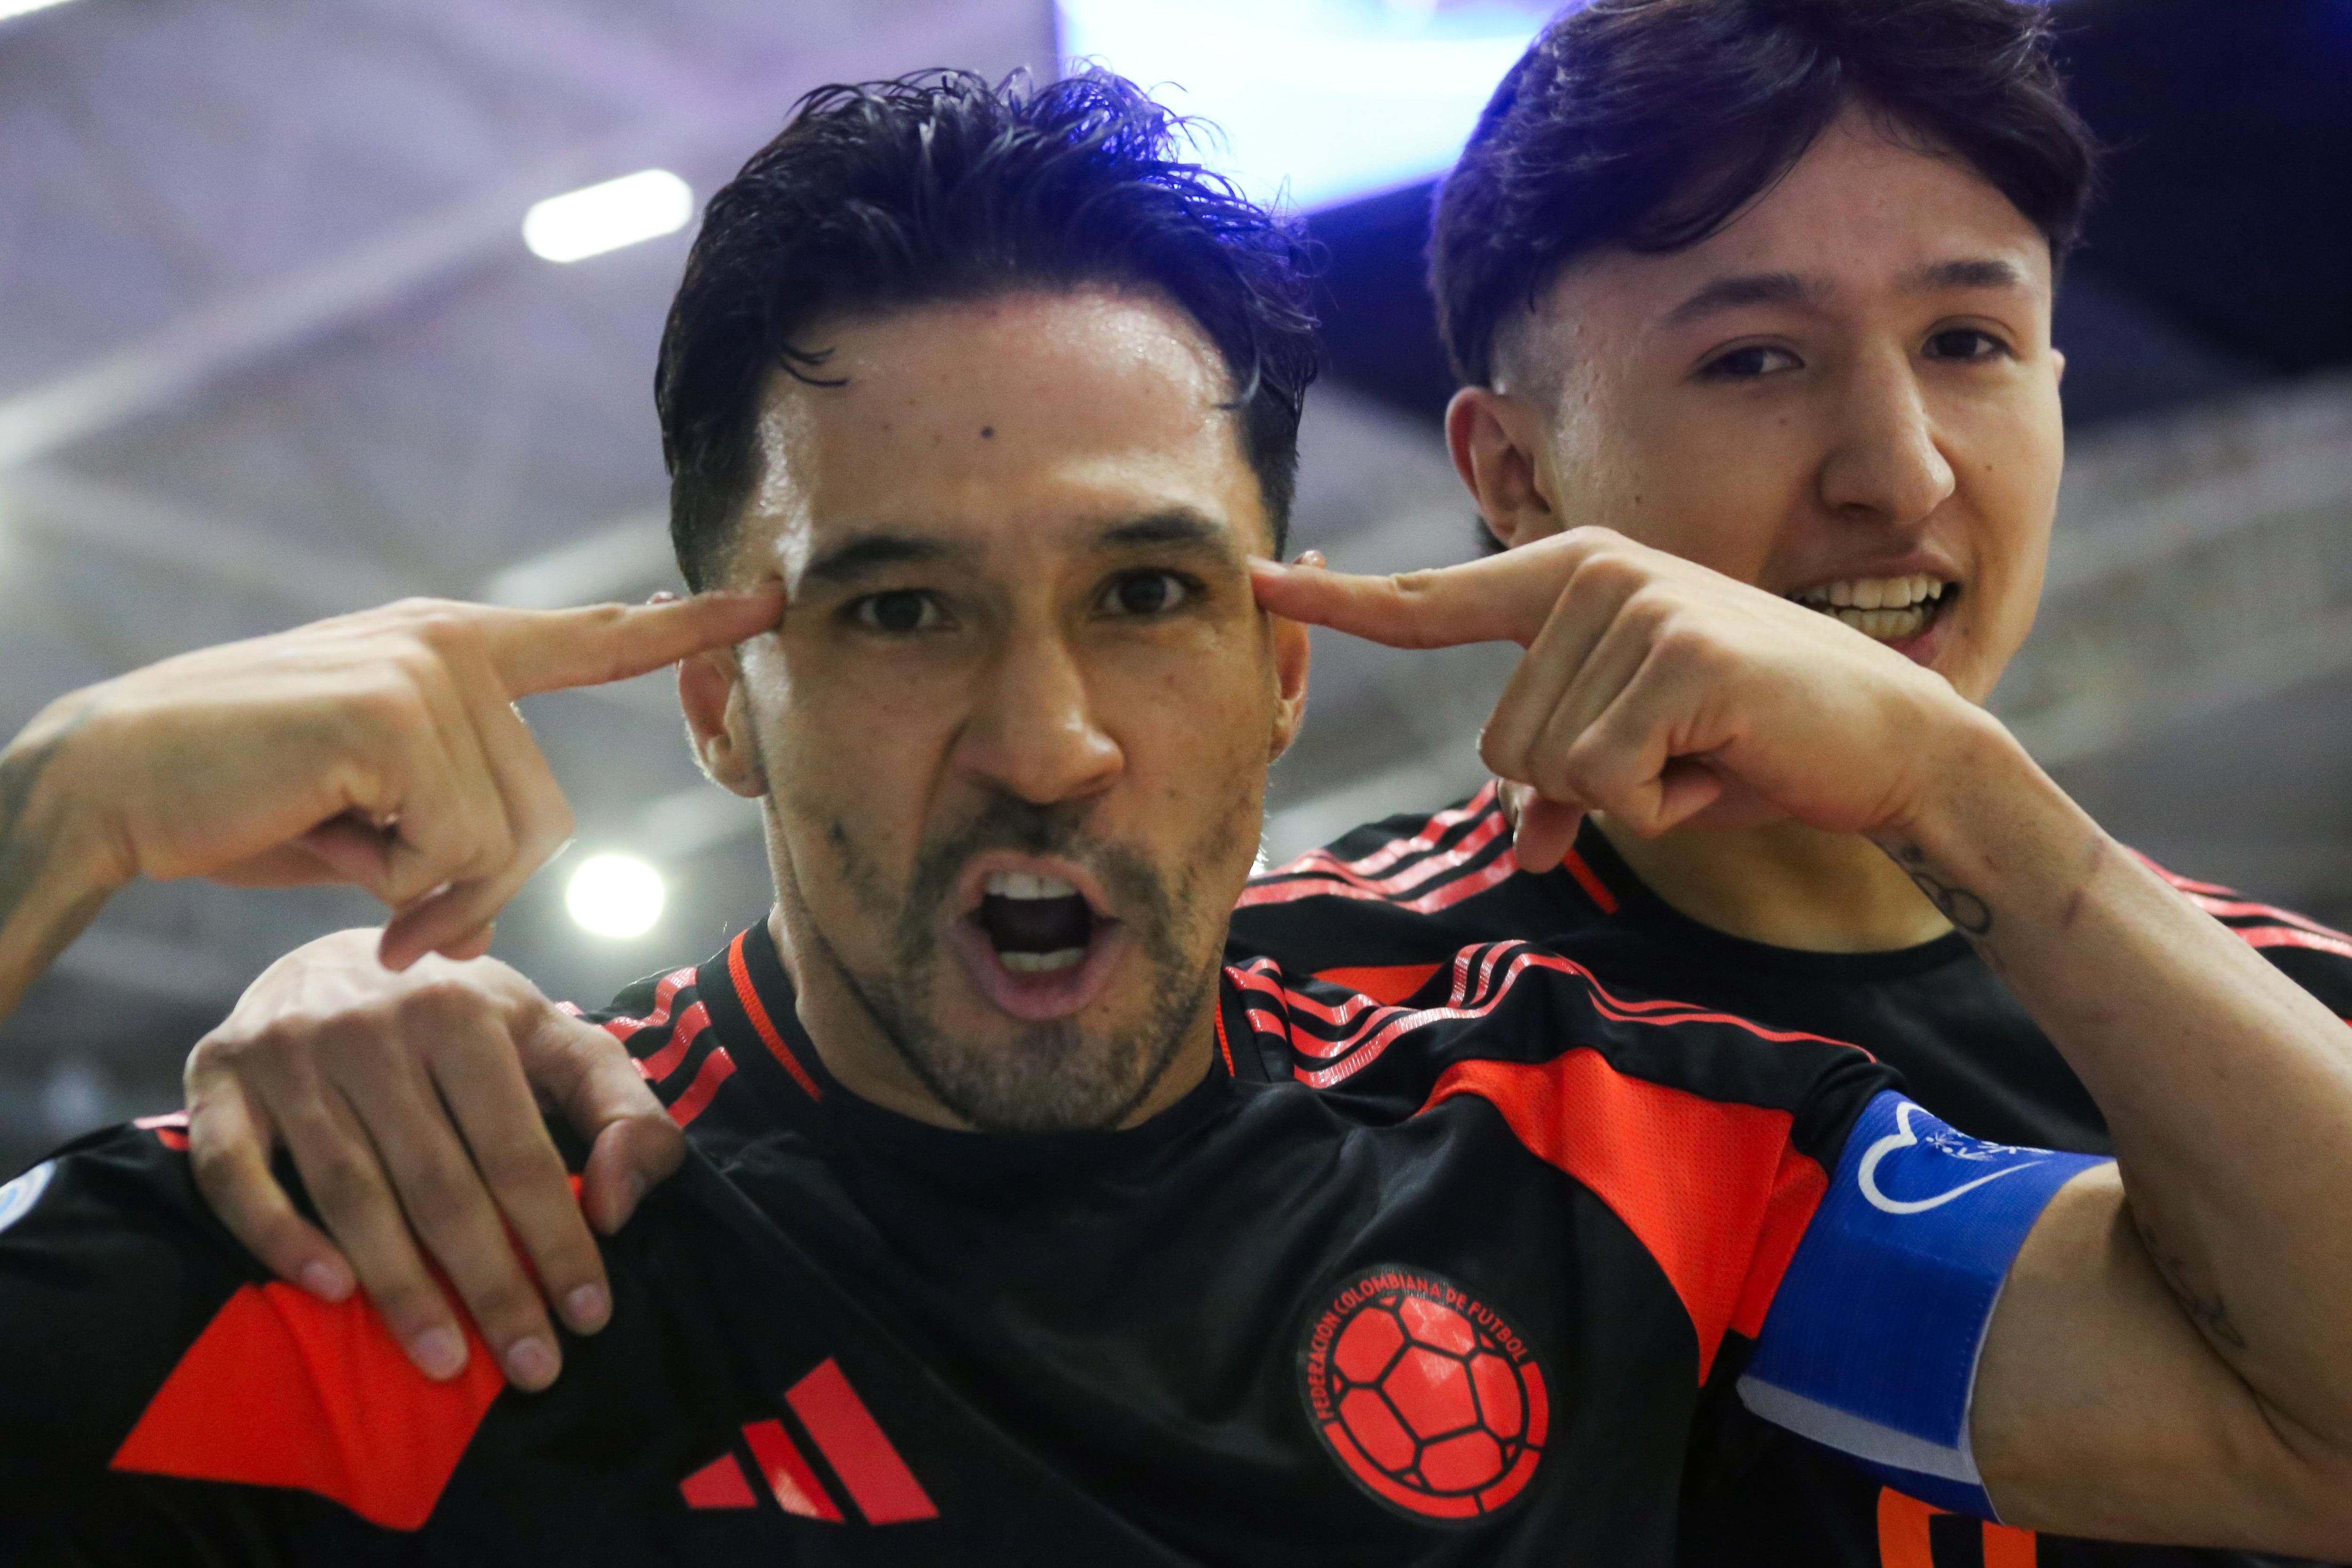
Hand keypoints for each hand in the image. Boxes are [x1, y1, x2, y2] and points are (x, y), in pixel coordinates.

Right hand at [41, 589, 778, 967]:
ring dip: (435, 894)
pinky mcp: (395, 712)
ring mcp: (426, 670)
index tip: (770, 601)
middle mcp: (452, 645)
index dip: (685, 627)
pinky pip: (457, 847)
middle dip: (478, 889)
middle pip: (549, 816)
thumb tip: (497, 911)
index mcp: (455, 649)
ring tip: (356, 866)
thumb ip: (456, 825)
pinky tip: (335, 848)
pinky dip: (403, 886)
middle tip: (397, 904)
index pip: (592, 637)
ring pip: (507, 841)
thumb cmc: (247, 804)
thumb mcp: (378, 814)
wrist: (114, 788)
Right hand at [185, 929, 681, 1389]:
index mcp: (461, 1013)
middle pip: (439, 1184)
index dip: (557, 1239)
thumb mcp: (554, 1036)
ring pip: (349, 1191)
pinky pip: (236, 1174)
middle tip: (532, 1370)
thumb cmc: (460, 1015)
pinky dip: (279, 1236)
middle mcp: (370, 1027)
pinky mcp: (217, 1077)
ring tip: (447, 1362)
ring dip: (399, 1288)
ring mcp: (286, 1053)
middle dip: (493, 1287)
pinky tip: (331, 1292)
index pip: (518, 1152)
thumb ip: (618, 1106)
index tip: (588, 1317)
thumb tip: (616, 1203)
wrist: (333, 954)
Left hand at [1250, 528, 1982, 870]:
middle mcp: (1596, 574)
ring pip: (1550, 769)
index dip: (1342, 605)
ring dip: (1629, 796)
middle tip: (1680, 755)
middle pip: (1503, 743)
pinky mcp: (1679, 660)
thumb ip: (1563, 781)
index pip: (1433, 599)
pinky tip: (1725, 767)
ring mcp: (1638, 609)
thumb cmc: (1756, 747)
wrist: (1893, 747)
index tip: (1259, 581)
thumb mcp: (1642, 758)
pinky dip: (1664, 807)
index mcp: (1576, 577)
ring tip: (1707, 754)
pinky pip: (1607, 787)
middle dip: (1584, 783)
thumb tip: (1523, 839)